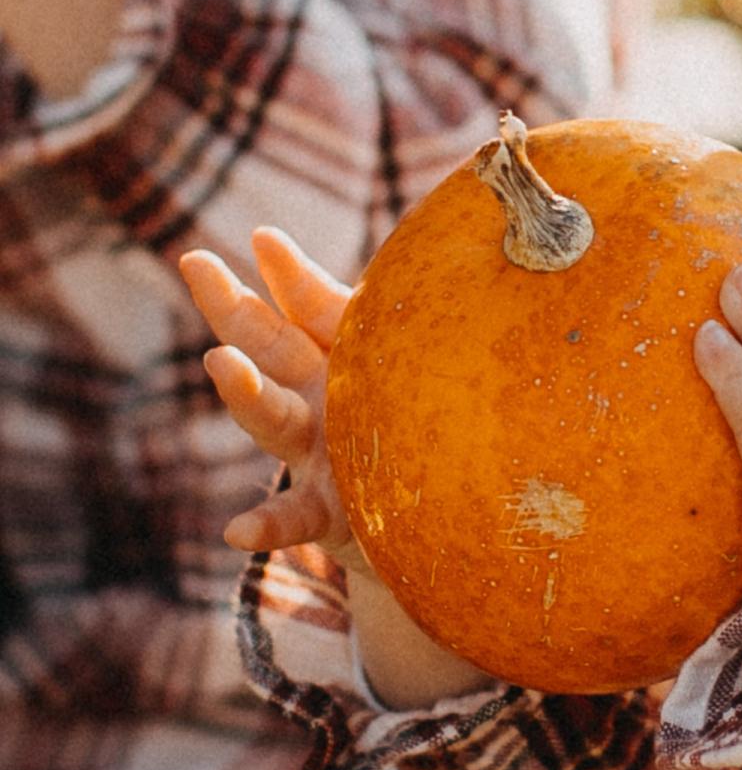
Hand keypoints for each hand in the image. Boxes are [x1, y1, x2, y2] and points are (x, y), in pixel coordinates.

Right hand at [183, 229, 489, 711]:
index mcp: (347, 357)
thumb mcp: (437, 377)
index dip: (289, 273)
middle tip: (198, 265)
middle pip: (272, 345)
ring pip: (274, 421)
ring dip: (245, 394)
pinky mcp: (325, 514)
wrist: (435, 529)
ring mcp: (315, 457)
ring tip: (220, 366)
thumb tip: (516, 246)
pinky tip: (237, 532)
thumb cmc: (436, 435)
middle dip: (233, 307)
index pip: (314, 305)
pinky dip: (263, 525)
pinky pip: (291, 520)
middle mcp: (321, 399)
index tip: (264, 238)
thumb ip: (456, 329)